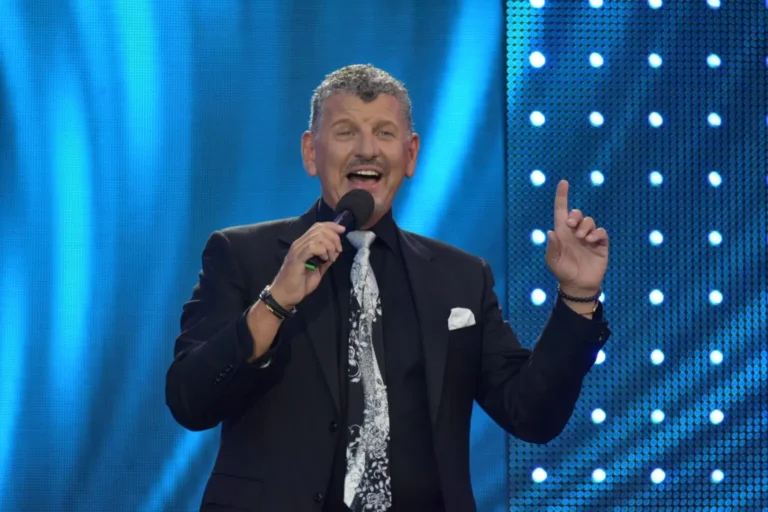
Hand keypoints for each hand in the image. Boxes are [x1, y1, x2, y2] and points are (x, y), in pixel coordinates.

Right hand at [270, 222, 345, 307]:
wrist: (286, 295)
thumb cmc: (300, 284)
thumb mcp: (318, 269)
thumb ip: (326, 259)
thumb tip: (337, 250)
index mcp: (304, 244)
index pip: (318, 226)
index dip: (332, 226)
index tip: (342, 230)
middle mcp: (299, 243)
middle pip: (320, 229)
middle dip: (334, 237)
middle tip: (338, 251)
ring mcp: (297, 250)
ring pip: (317, 236)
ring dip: (329, 245)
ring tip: (331, 258)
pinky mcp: (297, 258)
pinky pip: (312, 246)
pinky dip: (322, 251)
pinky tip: (324, 260)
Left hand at [545, 180, 608, 295]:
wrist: (578, 285)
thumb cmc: (563, 272)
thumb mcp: (553, 261)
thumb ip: (552, 247)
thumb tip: (551, 231)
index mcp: (562, 233)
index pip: (561, 211)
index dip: (562, 196)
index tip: (563, 183)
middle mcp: (575, 232)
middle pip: (577, 214)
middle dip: (575, 215)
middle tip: (571, 224)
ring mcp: (588, 238)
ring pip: (589, 221)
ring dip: (585, 226)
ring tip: (581, 239)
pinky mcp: (600, 244)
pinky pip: (601, 232)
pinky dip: (596, 233)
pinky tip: (590, 241)